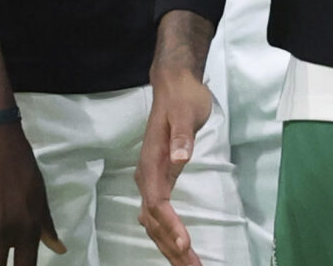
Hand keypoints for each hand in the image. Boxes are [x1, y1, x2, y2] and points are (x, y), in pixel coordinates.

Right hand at [134, 62, 215, 265]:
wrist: (173, 84)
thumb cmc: (183, 98)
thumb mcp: (185, 112)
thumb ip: (182, 135)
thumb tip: (179, 157)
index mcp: (152, 162)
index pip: (157, 201)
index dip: (170, 225)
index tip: (185, 244)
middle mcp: (146, 175)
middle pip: (154, 221)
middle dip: (172, 247)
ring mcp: (151, 179)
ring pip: (154, 223)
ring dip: (169, 246)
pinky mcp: (158, 180)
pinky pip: (158, 216)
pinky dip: (167, 235)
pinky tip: (177, 248)